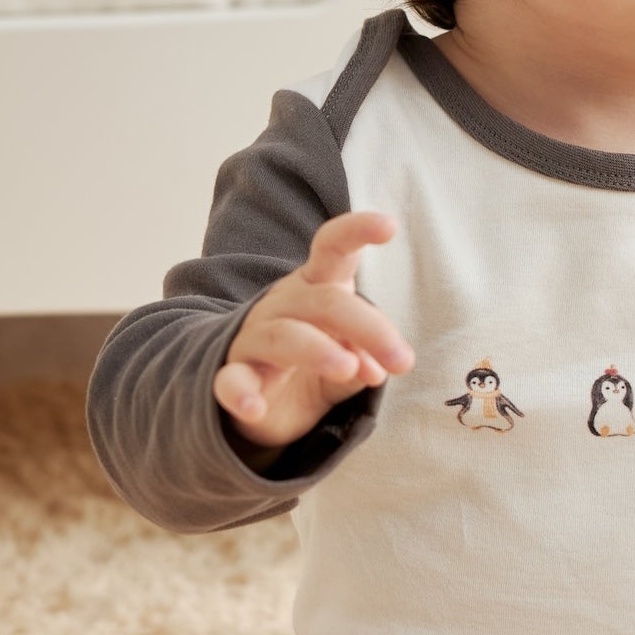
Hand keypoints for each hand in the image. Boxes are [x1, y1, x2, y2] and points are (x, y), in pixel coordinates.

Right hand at [212, 210, 413, 453]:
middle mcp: (283, 304)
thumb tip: (376, 370)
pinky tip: (254, 408)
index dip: (356, 231)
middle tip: (403, 361)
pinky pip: (231, 380)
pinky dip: (241, 394)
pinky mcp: (232, 376)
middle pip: (326, 302)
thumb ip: (363, 356)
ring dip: (318, 350)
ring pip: (285, 336)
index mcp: (315, 286)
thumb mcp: (346, 355)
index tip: (389, 226)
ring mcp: (254, 338)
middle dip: (369, 328)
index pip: (332, 248)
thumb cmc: (311, 359)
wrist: (253, 394)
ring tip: (349, 369)